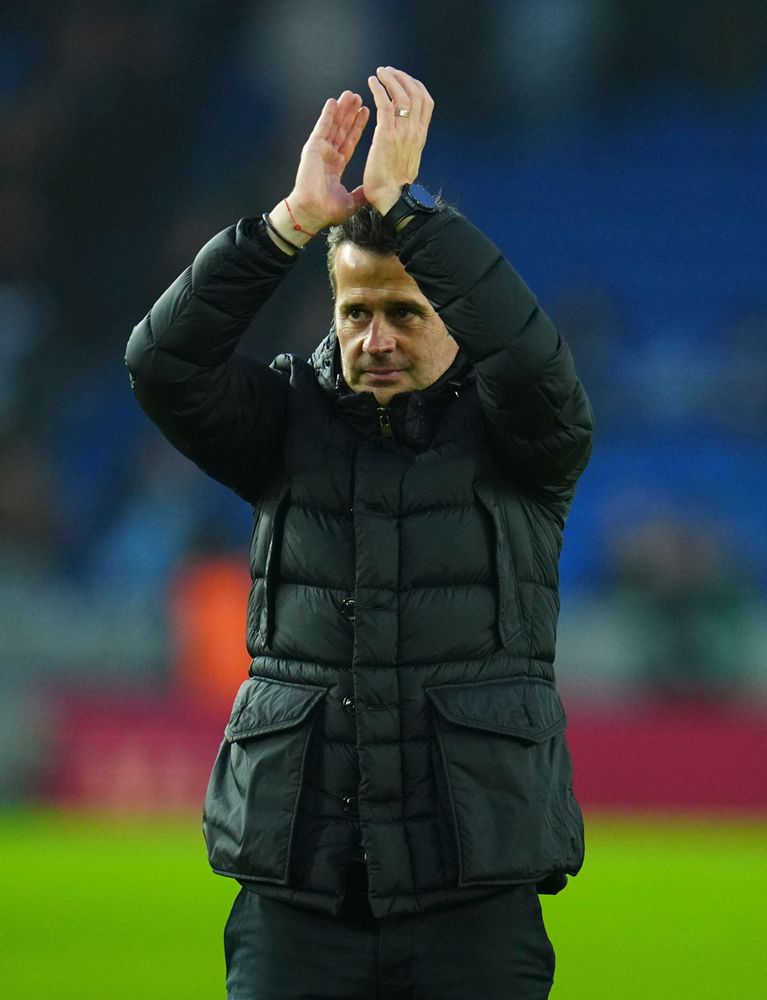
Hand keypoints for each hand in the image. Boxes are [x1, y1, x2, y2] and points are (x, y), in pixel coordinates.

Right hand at [273, 91, 368, 242]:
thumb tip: (371, 190)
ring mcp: (320, 150)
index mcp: (336, 166)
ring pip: (333, 125)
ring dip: (342, 109)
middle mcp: (328, 155)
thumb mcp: (351, 200)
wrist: (313, 211)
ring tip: (350, 94)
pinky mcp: (313, 147)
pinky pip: (322, 127)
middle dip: (351, 113)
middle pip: (342, 129)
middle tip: (359, 97)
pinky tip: (333, 101)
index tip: (366, 113)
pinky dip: (327, 114)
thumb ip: (361, 192)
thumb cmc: (328, 210)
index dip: (358, 127)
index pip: (350, 141)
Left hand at [363, 67, 433, 215]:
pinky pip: (385, 103)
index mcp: (420, 136)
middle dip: (402, 77)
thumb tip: (401, 133)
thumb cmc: (396, 187)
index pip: (426, 101)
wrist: (393, 199)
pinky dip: (378, 89)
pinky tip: (371, 82)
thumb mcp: (409, 160)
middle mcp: (415, 130)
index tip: (403, 79)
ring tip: (380, 73)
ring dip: (390, 79)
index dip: (415, 85)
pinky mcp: (387, 135)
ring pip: (401, 94)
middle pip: (416, 92)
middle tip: (388, 71)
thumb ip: (407, 143)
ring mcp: (402, 132)